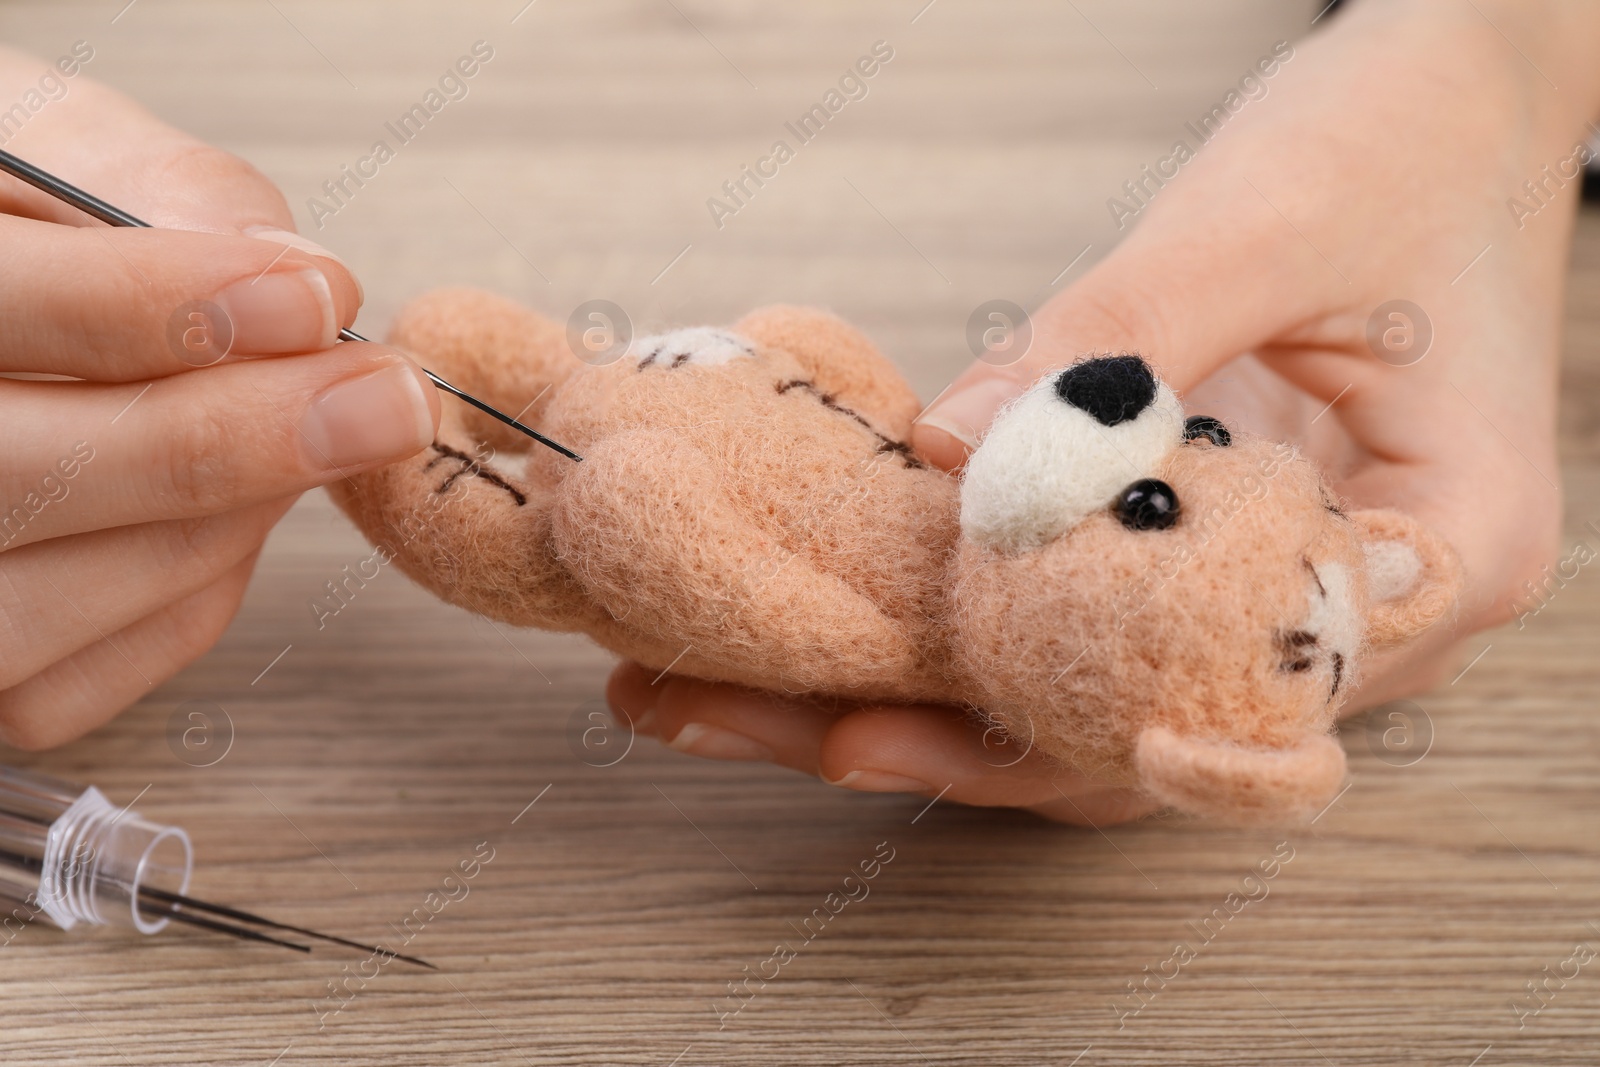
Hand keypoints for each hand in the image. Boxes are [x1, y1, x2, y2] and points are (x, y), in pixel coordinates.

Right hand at [0, 46, 439, 748]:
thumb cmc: (1, 216)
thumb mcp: (48, 144)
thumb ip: (149, 181)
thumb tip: (277, 265)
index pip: (0, 307)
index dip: (165, 307)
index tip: (312, 296)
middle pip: (29, 476)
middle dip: (233, 438)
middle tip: (383, 399)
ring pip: (55, 597)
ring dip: (227, 518)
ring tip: (325, 435)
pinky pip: (72, 678)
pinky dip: (188, 594)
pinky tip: (243, 511)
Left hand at [607, 0, 1599, 823]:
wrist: (1456, 100)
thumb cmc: (1411, 142)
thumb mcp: (1267, 221)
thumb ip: (1119, 340)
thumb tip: (950, 447)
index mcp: (1442, 554)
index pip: (1254, 695)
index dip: (1080, 741)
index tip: (912, 730)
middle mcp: (1360, 608)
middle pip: (1142, 729)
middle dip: (949, 740)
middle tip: (770, 726)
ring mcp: (1273, 581)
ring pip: (1093, 695)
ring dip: (928, 699)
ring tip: (750, 699)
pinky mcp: (1201, 543)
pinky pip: (1078, 614)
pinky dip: (962, 621)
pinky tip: (837, 614)